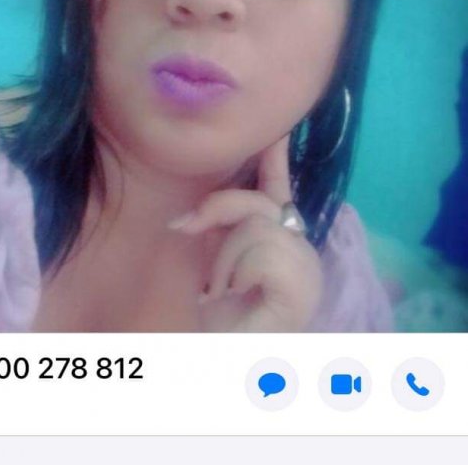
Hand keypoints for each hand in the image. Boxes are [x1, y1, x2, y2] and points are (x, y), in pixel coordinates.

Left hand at [168, 134, 322, 331]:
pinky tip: (237, 297)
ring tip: (222, 289)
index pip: (278, 189)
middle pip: (259, 201)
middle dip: (216, 210)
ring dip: (223, 259)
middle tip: (184, 228)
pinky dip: (236, 273)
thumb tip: (193, 211)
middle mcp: (300, 250)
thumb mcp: (213, 259)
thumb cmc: (218, 318)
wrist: (224, 364)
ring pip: (256, 227)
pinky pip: (261, 252)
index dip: (276, 156)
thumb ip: (218, 227)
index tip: (276, 125)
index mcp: (278, 241)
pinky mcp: (303, 287)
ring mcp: (306, 270)